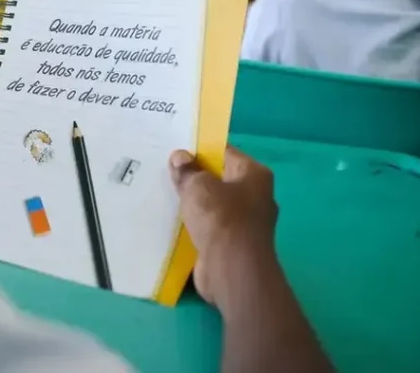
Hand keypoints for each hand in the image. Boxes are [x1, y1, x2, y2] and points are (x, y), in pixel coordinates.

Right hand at [170, 147, 277, 307]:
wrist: (232, 269)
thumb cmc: (221, 218)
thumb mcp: (198, 186)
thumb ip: (187, 170)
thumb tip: (180, 157)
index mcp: (255, 175)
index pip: (225, 153)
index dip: (201, 150)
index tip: (176, 152)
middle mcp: (256, 197)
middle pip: (220, 180)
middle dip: (195, 179)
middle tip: (165, 174)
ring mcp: (246, 224)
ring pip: (214, 206)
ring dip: (194, 205)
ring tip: (164, 197)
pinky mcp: (233, 246)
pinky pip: (210, 228)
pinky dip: (195, 227)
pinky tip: (173, 224)